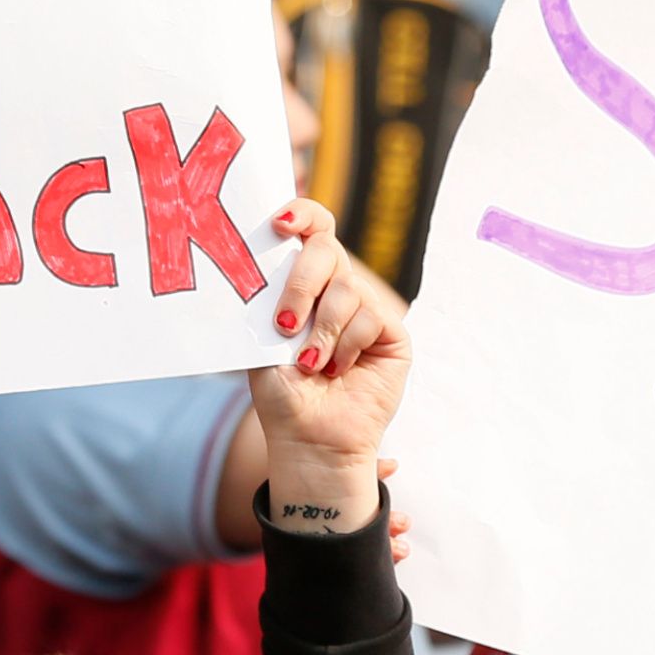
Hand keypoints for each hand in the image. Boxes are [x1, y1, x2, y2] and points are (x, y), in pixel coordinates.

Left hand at [249, 200, 411, 533]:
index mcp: (303, 283)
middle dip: (301, 284)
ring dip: (322, 331)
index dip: (301, 215)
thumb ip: (271, 299)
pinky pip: (368, 316)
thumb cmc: (282, 392)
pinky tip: (337, 369)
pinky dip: (346, 344)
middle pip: (327, 250)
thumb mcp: (263, 340)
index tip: (279, 222)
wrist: (309, 439)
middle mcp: (336, 288)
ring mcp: (366, 308)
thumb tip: (268, 258)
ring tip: (311, 365)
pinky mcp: (391, 333)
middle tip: (284, 323)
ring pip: (346, 289)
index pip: (310, 231)